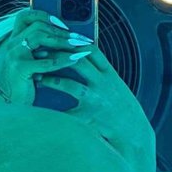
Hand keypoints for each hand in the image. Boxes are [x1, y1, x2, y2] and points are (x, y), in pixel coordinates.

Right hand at [0, 8, 85, 104]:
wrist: (7, 103)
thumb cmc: (23, 82)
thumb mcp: (30, 61)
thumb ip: (40, 49)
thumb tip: (67, 38)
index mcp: (14, 40)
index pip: (25, 17)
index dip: (43, 15)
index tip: (63, 24)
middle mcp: (12, 44)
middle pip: (37, 26)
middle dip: (61, 31)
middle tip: (80, 38)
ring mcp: (15, 55)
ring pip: (40, 38)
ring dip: (62, 41)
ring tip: (79, 46)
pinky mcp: (20, 68)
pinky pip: (45, 61)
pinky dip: (63, 59)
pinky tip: (75, 60)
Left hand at [41, 40, 155, 170]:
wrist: (134, 133)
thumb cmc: (120, 107)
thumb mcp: (114, 84)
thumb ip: (98, 70)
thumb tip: (77, 52)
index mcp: (109, 74)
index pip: (91, 50)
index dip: (73, 42)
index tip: (55, 38)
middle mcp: (104, 84)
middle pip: (79, 63)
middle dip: (58, 57)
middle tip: (39, 54)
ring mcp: (97, 100)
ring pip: (71, 85)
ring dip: (52, 80)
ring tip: (37, 78)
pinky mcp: (91, 118)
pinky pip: (68, 114)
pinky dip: (54, 112)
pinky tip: (40, 109)